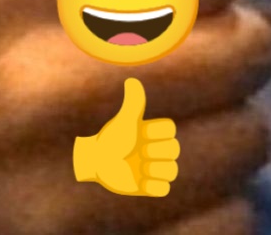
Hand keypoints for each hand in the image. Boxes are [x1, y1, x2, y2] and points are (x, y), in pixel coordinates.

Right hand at [0, 0, 270, 234]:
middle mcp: (47, 85)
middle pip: (240, 44)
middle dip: (217, 39)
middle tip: (163, 49)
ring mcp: (72, 196)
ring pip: (245, 139)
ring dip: (217, 124)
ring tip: (157, 116)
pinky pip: (226, 224)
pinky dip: (204, 205)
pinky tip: (144, 187)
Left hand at [74, 77, 178, 196]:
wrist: (96, 162)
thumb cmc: (110, 139)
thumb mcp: (124, 122)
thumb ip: (133, 104)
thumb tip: (132, 81)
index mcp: (151, 132)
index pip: (170, 129)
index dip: (156, 132)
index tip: (141, 134)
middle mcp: (155, 149)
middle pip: (175, 149)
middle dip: (155, 151)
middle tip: (138, 152)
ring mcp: (153, 168)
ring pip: (172, 171)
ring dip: (156, 170)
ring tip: (140, 168)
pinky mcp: (149, 186)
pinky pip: (164, 189)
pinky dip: (154, 186)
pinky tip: (140, 181)